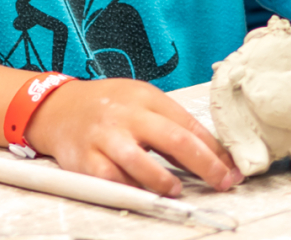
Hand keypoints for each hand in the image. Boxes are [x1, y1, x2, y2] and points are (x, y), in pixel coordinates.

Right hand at [25, 78, 240, 196]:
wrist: (58, 107)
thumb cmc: (108, 106)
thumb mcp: (142, 103)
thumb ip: (172, 126)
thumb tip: (214, 157)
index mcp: (145, 98)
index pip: (188, 124)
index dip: (215, 150)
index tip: (232, 170)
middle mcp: (126, 115)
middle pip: (172, 139)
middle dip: (204, 164)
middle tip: (221, 181)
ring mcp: (105, 137)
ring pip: (138, 163)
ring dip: (163, 180)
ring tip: (174, 189)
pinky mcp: (85, 159)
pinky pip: (110, 180)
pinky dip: (129, 189)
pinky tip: (140, 193)